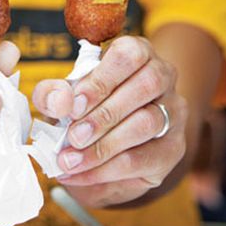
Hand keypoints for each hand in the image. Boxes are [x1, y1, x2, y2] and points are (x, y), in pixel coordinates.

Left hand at [32, 36, 187, 206]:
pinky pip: (143, 158)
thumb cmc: (83, 109)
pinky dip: (106, 170)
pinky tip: (81, 174)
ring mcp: (173, 111)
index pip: (129, 55)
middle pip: (145, 86)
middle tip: (73, 137)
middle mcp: (162, 75)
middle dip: (104, 115)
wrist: (100, 147)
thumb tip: (60, 101)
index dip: (101, 80)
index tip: (75, 105)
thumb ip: (52, 94)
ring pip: (147, 122)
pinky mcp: (173, 148)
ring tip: (71, 160)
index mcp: (137, 51)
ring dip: (104, 145)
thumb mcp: (61, 98)